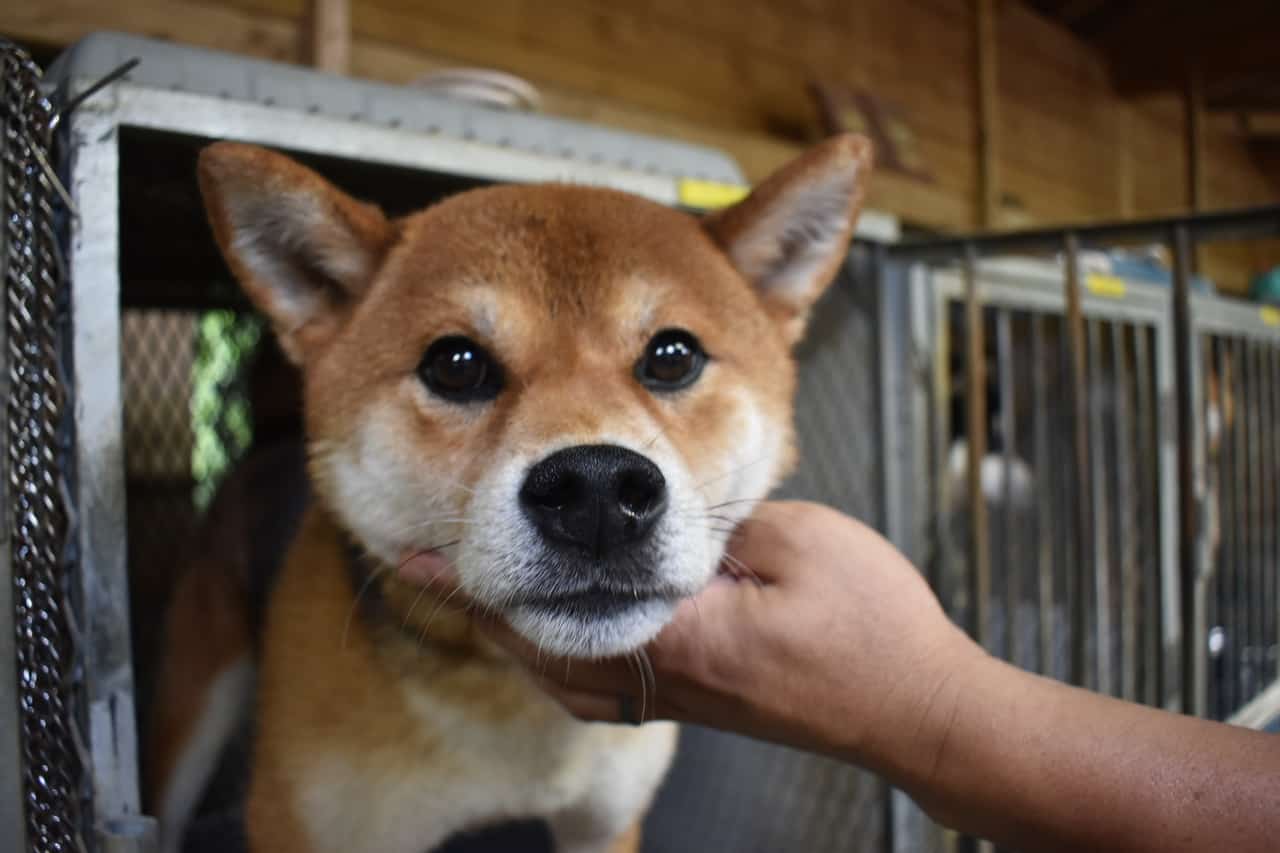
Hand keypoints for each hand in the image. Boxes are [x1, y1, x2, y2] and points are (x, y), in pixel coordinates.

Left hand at [399, 500, 982, 764]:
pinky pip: (599, 687)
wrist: (914, 706)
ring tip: (482, 592)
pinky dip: (559, 656)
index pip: (550, 610)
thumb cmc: (870, 630)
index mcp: (676, 635)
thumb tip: (659, 509)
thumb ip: (715, 522)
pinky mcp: (696, 702)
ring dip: (516, 632)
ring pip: (564, 674)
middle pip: (540, 652)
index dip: (481, 581)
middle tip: (429, 566)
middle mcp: (662, 680)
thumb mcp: (795, 543)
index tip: (425, 554)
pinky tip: (560, 634)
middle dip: (482, 606)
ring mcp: (677, 699)